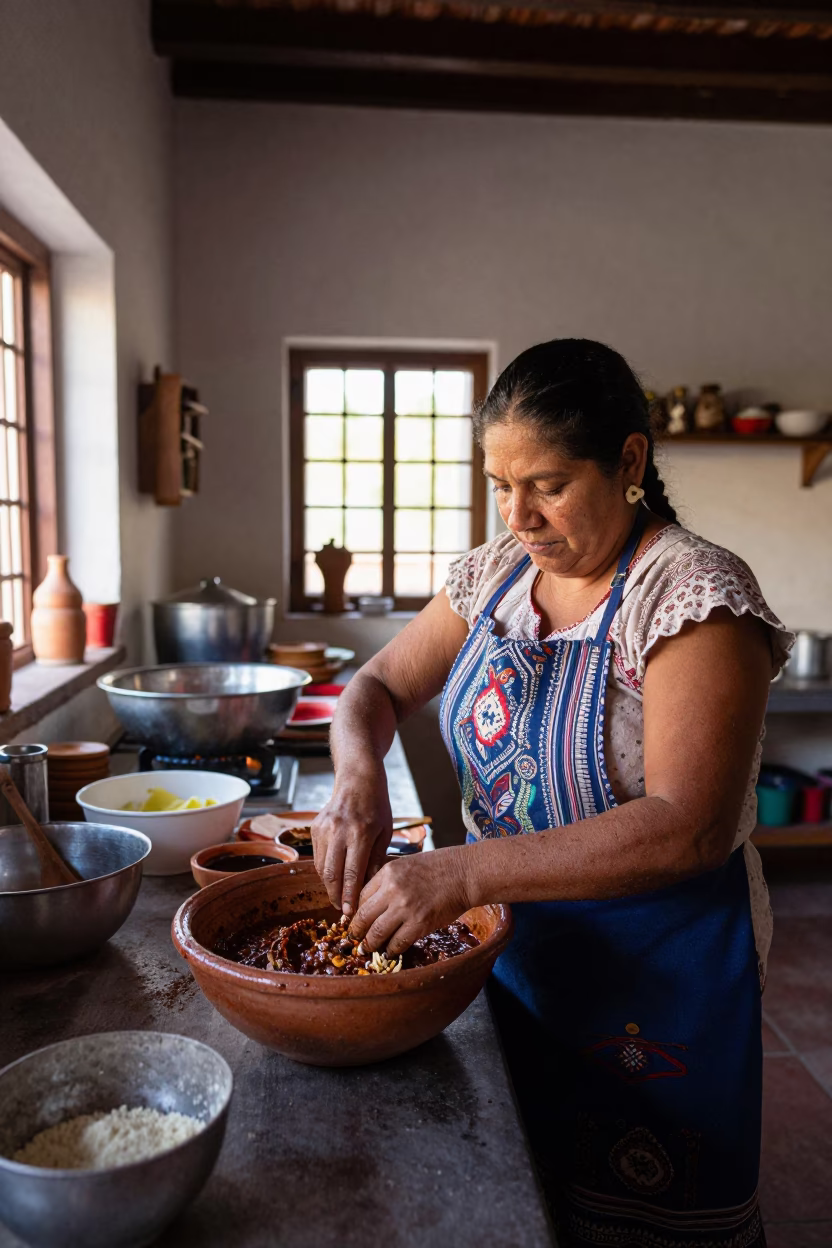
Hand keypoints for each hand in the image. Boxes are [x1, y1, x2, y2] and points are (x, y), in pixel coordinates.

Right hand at [311, 768, 392, 916]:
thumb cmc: (377, 806)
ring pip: (321, 868)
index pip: (352, 874)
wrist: (357, 779)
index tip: (350, 913)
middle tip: (342, 910)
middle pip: (332, 875)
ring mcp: (324, 829)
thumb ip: (376, 860)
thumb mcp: (385, 832)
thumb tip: (369, 889)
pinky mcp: (314, 827)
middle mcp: (339, 831)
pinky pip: (317, 856)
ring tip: (339, 896)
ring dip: (329, 886)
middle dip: (336, 896)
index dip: (350, 896)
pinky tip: (334, 877)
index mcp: (360, 833)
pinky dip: (324, 870)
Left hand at [348, 846, 473, 957]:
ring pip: (377, 933)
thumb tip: (369, 898)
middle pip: (363, 916)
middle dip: (356, 931)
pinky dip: (391, 950)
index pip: (360, 896)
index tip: (354, 920)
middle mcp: (393, 889)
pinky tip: (389, 952)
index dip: (354, 912)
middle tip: (354, 938)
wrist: (464, 873)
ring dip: (370, 944)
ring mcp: (406, 908)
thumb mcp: (406, 864)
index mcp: (387, 872)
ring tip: (367, 949)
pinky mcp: (420, 923)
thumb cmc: (437, 867)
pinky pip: (398, 943)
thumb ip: (387, 879)